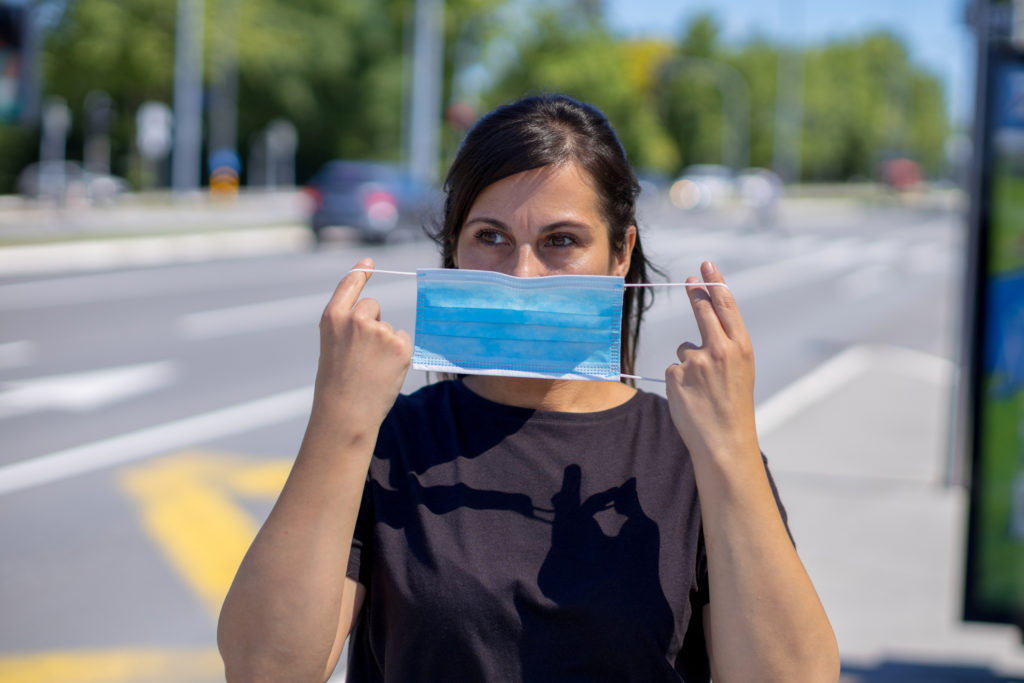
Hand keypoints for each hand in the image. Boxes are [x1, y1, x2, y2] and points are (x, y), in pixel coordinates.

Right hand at [312, 258, 412, 434]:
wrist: (346, 413)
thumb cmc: (337, 383)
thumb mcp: (332, 346)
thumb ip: (348, 325)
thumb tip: (372, 309)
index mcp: (332, 318)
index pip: (349, 285)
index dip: (359, 272)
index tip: (368, 263)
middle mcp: (356, 319)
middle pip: (373, 307)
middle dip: (372, 323)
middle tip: (361, 354)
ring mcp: (380, 331)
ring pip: (389, 328)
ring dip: (385, 344)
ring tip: (370, 369)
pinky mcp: (400, 345)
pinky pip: (404, 340)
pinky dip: (399, 354)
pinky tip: (386, 370)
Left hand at [665, 261, 758, 460]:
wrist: (724, 441)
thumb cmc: (733, 406)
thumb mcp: (740, 371)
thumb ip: (726, 348)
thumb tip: (702, 331)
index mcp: (741, 347)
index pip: (726, 306)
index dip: (715, 284)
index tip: (706, 267)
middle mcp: (720, 349)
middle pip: (703, 311)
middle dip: (696, 293)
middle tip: (690, 280)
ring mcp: (696, 361)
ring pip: (685, 349)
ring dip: (689, 364)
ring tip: (703, 390)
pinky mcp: (676, 374)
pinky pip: (673, 369)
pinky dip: (679, 381)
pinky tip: (691, 398)